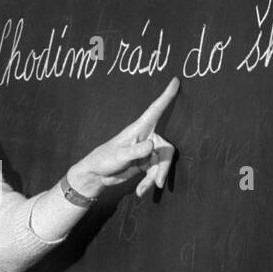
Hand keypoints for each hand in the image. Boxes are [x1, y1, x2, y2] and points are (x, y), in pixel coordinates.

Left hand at [67, 77, 178, 199]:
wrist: (97, 174)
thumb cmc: (104, 159)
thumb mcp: (119, 155)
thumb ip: (135, 151)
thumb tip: (152, 146)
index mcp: (139, 129)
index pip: (155, 110)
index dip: (166, 96)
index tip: (175, 80)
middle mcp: (146, 138)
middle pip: (166, 150)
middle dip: (162, 167)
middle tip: (157, 183)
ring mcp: (147, 151)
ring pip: (162, 164)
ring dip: (154, 178)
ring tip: (142, 189)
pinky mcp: (146, 163)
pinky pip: (155, 172)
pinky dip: (149, 182)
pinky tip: (140, 191)